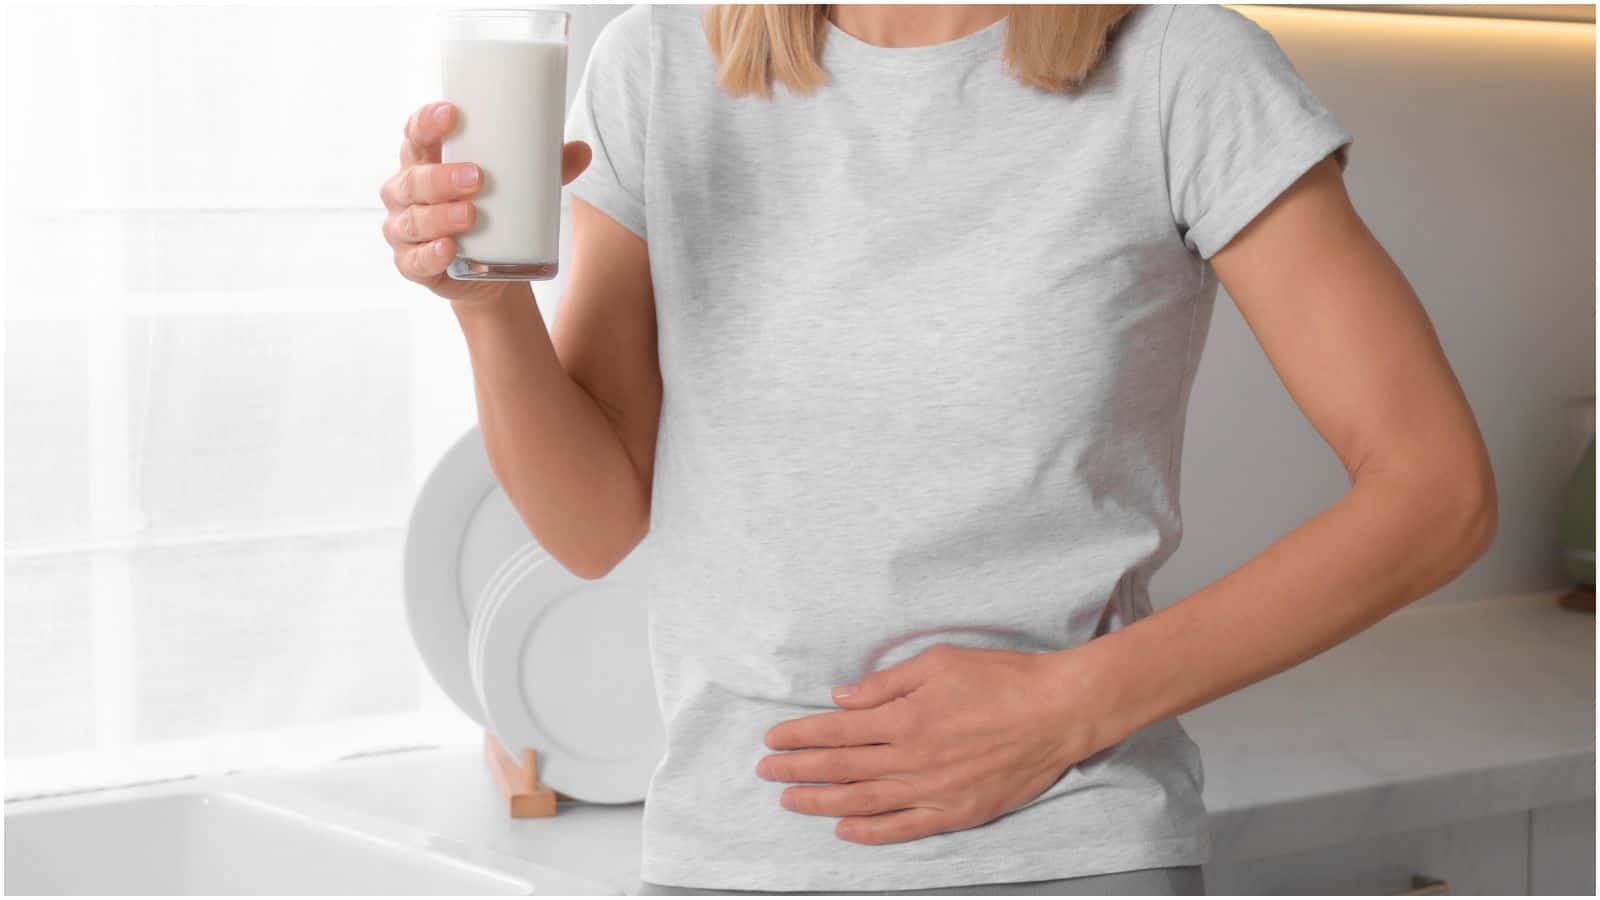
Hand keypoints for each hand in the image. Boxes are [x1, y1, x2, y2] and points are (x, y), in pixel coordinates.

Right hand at [380, 100, 592, 302]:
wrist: (491, 270)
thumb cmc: (496, 212)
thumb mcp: (520, 187)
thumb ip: (548, 168)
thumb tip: (584, 150)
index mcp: (425, 162)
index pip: (415, 135)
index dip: (426, 122)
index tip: (452, 114)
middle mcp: (407, 193)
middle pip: (414, 179)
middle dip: (442, 177)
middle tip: (478, 177)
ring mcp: (405, 230)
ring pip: (414, 221)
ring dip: (440, 216)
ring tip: (472, 214)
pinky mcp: (413, 265)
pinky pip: (414, 261)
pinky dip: (430, 255)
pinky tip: (448, 250)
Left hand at [758, 643, 1111, 844]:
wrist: (1059, 712)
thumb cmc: (1002, 678)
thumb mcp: (938, 662)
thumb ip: (884, 684)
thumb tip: (841, 700)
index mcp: (905, 717)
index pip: (836, 732)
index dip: (799, 736)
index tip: (772, 738)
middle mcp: (913, 758)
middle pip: (841, 768)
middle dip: (797, 769)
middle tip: (765, 771)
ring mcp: (934, 790)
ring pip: (863, 802)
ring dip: (820, 802)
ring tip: (789, 801)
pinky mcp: (957, 811)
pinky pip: (903, 828)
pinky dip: (870, 832)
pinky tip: (844, 830)